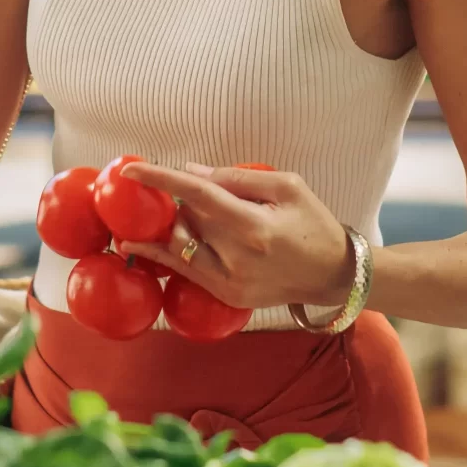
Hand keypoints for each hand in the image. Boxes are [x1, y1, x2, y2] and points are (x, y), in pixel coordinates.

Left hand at [114, 163, 355, 312]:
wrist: (334, 275)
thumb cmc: (315, 224)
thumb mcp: (288, 187)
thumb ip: (238, 178)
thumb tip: (192, 172)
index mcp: (255, 226)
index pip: (199, 196)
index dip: (163, 179)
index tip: (132, 169)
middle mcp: (238, 258)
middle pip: (188, 220)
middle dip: (183, 201)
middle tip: (191, 192)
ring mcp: (231, 283)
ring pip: (180, 248)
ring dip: (174, 225)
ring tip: (177, 213)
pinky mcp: (228, 297)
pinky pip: (186, 272)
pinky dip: (165, 255)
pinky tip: (140, 245)